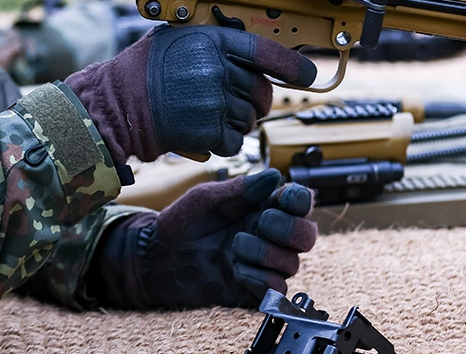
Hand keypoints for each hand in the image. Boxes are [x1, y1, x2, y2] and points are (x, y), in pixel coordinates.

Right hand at [66, 25, 316, 162]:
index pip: (265, 51)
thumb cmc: (140, 72)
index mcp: (211, 42)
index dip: (292, 65)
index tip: (308, 74)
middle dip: (255, 101)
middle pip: (261, 91)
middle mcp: (216, 69)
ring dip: (236, 122)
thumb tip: (249, 51)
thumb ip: (212, 43)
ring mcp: (212, 100)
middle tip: (235, 103)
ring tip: (208, 115)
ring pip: (249, 118)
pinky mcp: (206, 130)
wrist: (112, 106)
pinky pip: (234, 141)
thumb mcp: (176, 39)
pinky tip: (203, 133)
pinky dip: (224, 142)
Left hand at [91, 169, 316, 308]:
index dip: (300, 199)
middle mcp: (270, 236)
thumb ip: (240, 188)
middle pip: (308, 236)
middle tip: (261, 222)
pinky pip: (277, 288)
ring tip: (235, 246)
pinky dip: (260, 278)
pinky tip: (236, 269)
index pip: (300, 202)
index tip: (283, 197)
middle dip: (289, 229)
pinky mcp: (254, 289)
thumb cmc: (182, 224)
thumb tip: (274, 176)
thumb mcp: (206, 198)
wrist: (157, 258)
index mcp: (263, 207)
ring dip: (265, 253)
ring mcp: (264, 264)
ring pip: (293, 263)